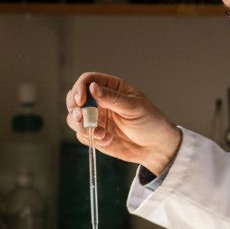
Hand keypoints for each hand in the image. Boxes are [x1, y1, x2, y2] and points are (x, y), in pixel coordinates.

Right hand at [65, 72, 182, 175]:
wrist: (155, 147)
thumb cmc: (150, 122)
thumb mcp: (134, 107)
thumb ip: (112, 98)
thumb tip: (92, 87)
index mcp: (112, 88)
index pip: (88, 80)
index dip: (79, 88)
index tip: (81, 101)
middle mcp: (100, 101)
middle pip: (74, 98)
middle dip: (74, 108)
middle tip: (80, 118)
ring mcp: (96, 118)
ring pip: (74, 118)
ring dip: (82, 126)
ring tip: (100, 133)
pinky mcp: (95, 135)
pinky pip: (82, 135)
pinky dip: (91, 138)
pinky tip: (107, 140)